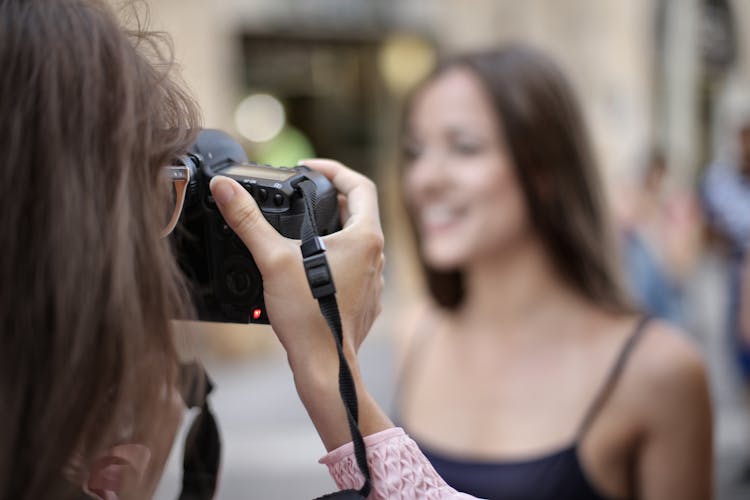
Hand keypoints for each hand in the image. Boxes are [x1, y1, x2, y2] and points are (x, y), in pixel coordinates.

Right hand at [209, 159, 384, 369]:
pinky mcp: (365, 299)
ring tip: (302, 228)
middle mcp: (377, 256)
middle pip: (358, 211)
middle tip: (301, 196)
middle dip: (329, 198)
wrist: (324, 367)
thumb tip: (225, 187)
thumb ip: (248, 221)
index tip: (310, 168)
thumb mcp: (274, 260)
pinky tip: (309, 266)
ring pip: (357, 240)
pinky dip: (335, 257)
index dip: (334, 169)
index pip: (360, 185)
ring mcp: (374, 279)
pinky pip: (354, 266)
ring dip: (333, 229)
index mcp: (365, 237)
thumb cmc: (308, 317)